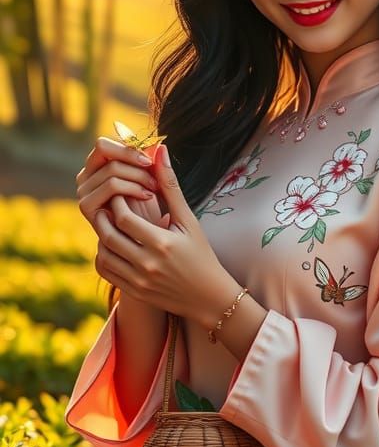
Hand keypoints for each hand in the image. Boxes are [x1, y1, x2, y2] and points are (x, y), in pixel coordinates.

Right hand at [76, 136, 168, 232]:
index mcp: (96, 166)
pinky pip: (112, 185)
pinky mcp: (86, 206)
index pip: (104, 144)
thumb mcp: (151, 183)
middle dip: (133, 159)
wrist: (145, 243)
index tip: (150, 159)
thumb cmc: (150, 211)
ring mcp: (83, 190)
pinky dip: (133, 187)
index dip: (128, 147)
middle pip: (103, 148)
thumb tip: (161, 146)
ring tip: (155, 188)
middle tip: (155, 174)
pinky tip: (148, 196)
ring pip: (112, 167)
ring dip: (138, 175)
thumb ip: (152, 165)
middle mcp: (85, 176)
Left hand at [93, 145, 230, 324]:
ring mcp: (138, 281)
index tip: (121, 193)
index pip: (124, 218)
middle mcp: (147, 265)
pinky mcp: (134, 292)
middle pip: (108, 235)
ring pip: (103, 254)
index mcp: (162, 244)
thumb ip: (170, 186)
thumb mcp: (188, 220)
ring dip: (102, 235)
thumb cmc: (201, 253)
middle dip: (104, 216)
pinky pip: (106, 271)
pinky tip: (113, 244)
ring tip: (110, 223)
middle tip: (108, 205)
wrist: (208, 296)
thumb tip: (159, 151)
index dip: (117, 202)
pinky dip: (103, 255)